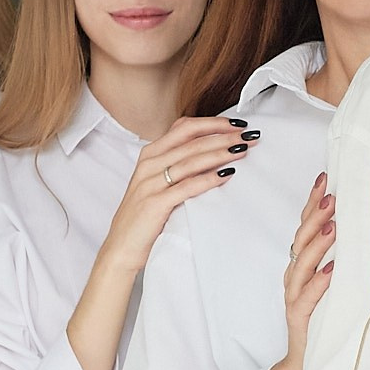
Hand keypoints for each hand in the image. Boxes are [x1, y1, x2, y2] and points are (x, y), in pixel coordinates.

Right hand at [93, 117, 255, 280]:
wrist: (121, 247)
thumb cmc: (143, 215)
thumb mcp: (156, 182)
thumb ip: (176, 164)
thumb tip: (213, 152)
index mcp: (150, 154)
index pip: (184, 127)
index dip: (212, 123)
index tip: (237, 124)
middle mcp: (149, 164)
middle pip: (192, 141)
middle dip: (224, 136)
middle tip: (248, 136)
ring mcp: (150, 183)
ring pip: (191, 160)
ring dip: (220, 153)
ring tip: (242, 151)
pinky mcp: (155, 203)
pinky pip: (187, 186)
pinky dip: (208, 179)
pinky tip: (226, 175)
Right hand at [260, 172, 334, 369]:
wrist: (308, 367)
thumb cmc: (326, 323)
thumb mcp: (335, 286)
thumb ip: (341, 260)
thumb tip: (361, 228)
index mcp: (302, 267)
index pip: (304, 227)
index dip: (312, 202)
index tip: (325, 177)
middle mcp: (295, 279)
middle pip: (300, 240)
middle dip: (315, 216)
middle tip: (333, 195)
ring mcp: (296, 299)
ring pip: (301, 265)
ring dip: (317, 243)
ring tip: (334, 224)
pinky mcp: (301, 321)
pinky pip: (307, 299)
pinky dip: (319, 283)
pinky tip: (332, 271)